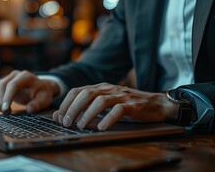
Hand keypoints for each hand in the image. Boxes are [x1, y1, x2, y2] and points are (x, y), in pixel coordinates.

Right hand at [0, 70, 59, 112]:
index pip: (14, 85)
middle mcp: (16, 74)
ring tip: (4, 111)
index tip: (5, 109)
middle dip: (1, 100)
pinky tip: (1, 107)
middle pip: (2, 85)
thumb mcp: (44, 99)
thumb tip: (29, 109)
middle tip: (5, 112)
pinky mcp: (3, 82)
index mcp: (27, 77)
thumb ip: (38, 104)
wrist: (39, 88)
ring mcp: (8, 77)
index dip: (8, 97)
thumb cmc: (41, 93)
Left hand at [52, 83, 178, 130]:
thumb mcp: (105, 104)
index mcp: (100, 87)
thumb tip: (63, 115)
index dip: (66, 103)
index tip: (59, 117)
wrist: (155, 104)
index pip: (77, 91)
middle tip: (67, 122)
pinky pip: (118, 110)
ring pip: (100, 101)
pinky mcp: (132, 104)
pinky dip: (108, 118)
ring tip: (81, 125)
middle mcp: (109, 89)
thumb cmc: (127, 105)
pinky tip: (102, 127)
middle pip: (86, 94)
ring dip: (88, 114)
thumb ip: (87, 107)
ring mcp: (121, 95)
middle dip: (73, 108)